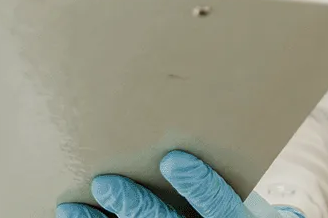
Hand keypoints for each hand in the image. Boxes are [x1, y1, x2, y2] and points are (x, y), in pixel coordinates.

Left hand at [58, 152, 304, 217]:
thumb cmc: (241, 214)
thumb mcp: (254, 202)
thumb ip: (237, 177)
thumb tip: (222, 120)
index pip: (217, 205)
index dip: (197, 184)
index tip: (173, 159)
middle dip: (133, 204)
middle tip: (105, 182)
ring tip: (74, 204)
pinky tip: (73, 215)